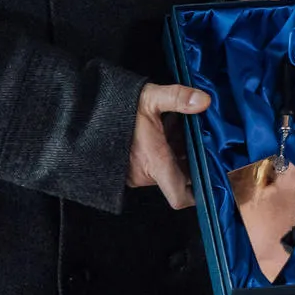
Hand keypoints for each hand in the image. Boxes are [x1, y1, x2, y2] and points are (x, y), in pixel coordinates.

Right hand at [127, 84, 208, 209]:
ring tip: (180, 128)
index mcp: (155, 164)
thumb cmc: (115, 108)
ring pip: (166, 169)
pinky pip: (152, 166)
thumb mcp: (150, 98)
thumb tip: (204, 100)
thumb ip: (178, 98)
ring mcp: (134, 174)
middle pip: (178, 178)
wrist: (83, 114)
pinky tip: (165, 130)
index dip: (199, 193)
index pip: (180, 197)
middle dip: (190, 161)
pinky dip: (163, 152)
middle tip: (198, 138)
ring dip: (176, 153)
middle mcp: (145, 175)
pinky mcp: (126, 168)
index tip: (211, 178)